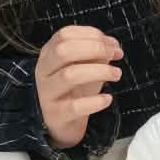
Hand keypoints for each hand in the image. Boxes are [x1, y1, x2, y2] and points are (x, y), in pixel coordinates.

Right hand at [36, 26, 122, 148]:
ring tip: (116, 74)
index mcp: (48, 54)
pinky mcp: (56, 114)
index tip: (112, 45)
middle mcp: (43, 71)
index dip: (91, 35)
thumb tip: (113, 45)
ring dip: (98, 71)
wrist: (61, 124)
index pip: (65, 35)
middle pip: (63, 51)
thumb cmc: (74, 90)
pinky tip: (107, 99)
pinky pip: (75, 106)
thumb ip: (97, 53)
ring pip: (69, 75)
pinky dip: (95, 101)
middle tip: (114, 56)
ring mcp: (47, 93)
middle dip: (94, 49)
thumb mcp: (85, 67)